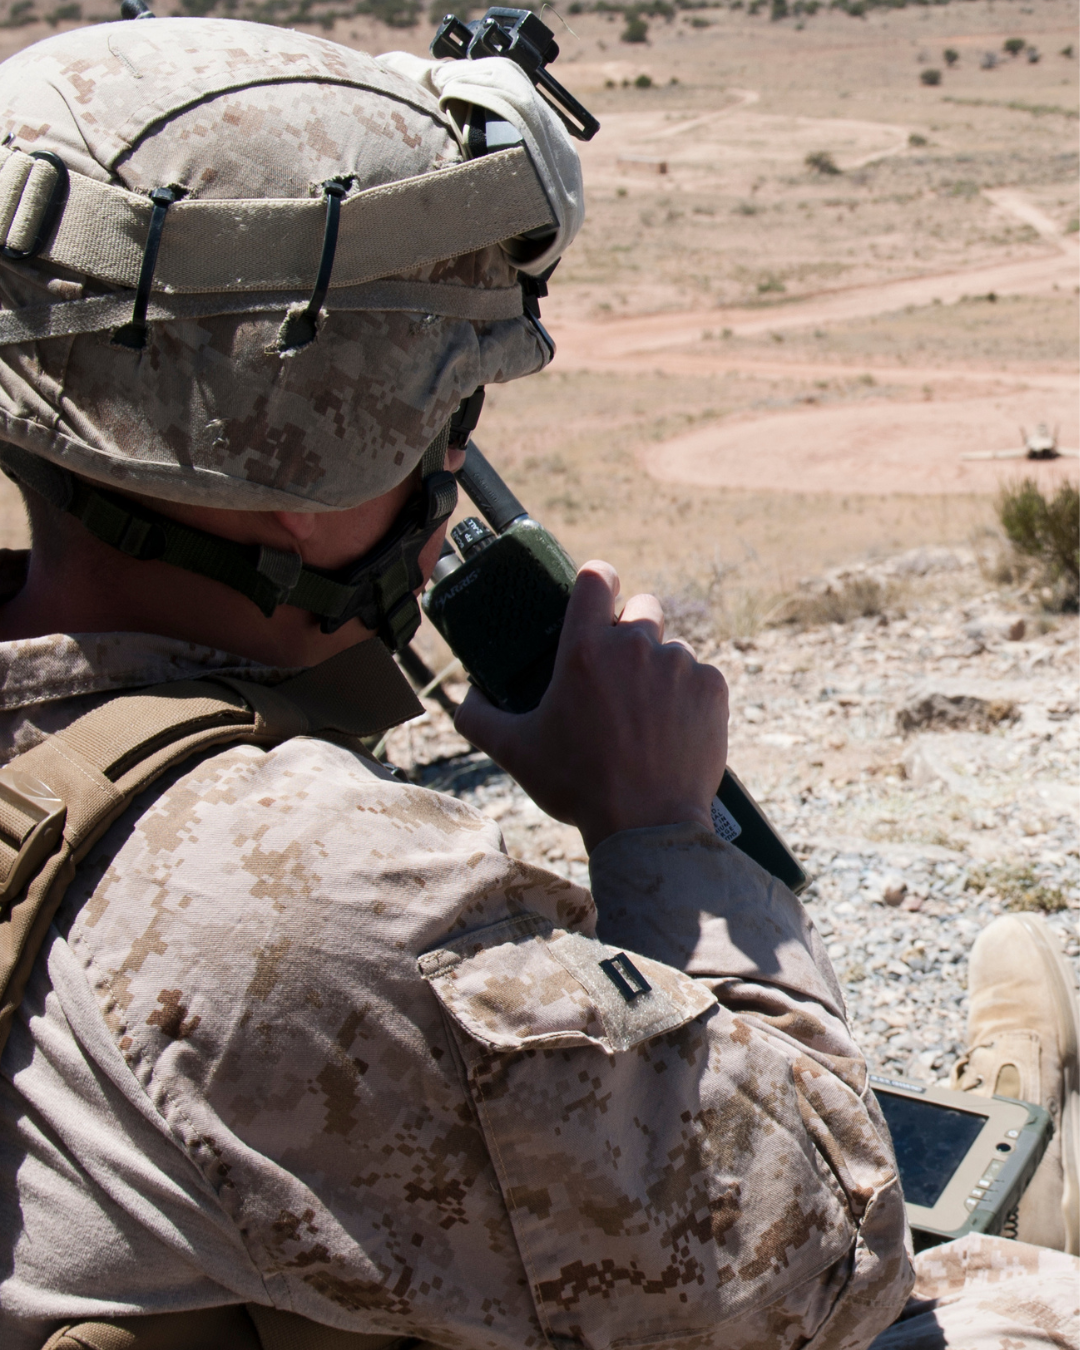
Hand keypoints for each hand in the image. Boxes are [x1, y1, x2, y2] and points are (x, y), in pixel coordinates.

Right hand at [454, 561, 728, 852]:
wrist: (647, 826)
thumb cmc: (578, 787)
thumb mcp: (515, 752)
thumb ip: (478, 717)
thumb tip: (468, 695)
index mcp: (584, 649)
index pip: (597, 576)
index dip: (597, 581)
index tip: (597, 600)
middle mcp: (635, 646)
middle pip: (642, 607)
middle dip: (631, 630)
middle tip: (618, 674)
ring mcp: (679, 665)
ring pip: (671, 648)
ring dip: (659, 670)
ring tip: (645, 715)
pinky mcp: (712, 688)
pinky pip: (701, 676)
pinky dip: (689, 697)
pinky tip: (673, 729)